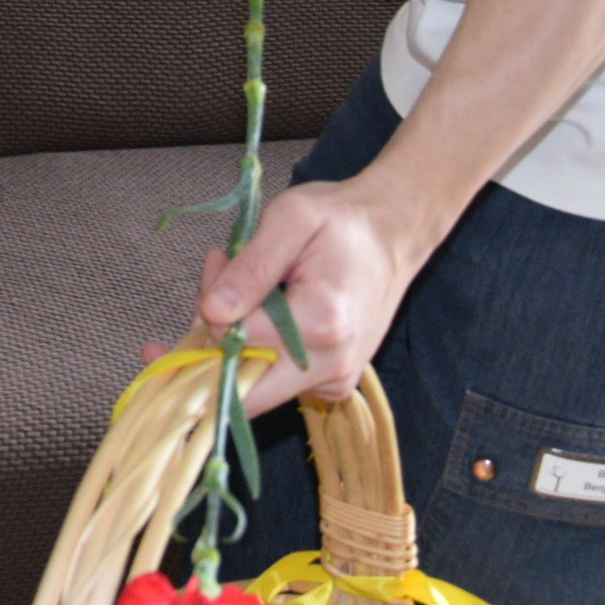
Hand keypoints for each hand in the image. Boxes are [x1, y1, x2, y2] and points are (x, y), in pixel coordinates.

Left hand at [192, 172, 450, 414]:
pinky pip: (275, 383)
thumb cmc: (341, 220)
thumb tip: (213, 313)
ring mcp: (335, 382)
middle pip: (239, 386)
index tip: (220, 259)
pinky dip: (260, 350)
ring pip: (252, 386)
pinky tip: (269, 310)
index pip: (233, 338)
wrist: (392, 234)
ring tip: (250, 286)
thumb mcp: (291, 217)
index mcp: (321, 323)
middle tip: (221, 285)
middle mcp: (331, 365)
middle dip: (213, 340)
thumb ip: (250, 267)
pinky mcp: (334, 386)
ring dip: (235, 342)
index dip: (211, 301)